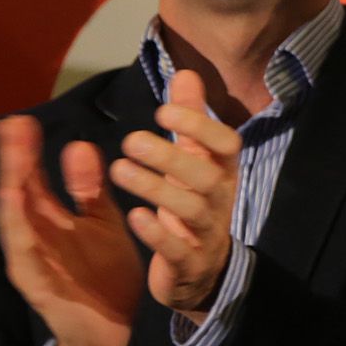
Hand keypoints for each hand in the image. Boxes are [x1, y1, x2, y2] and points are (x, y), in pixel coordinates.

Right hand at [0, 117, 141, 345]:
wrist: (115, 333)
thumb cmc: (105, 276)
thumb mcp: (103, 223)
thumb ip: (89, 190)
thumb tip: (78, 144)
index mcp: (51, 221)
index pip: (33, 179)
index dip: (27, 151)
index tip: (23, 119)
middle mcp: (36, 238)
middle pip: (18, 194)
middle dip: (14, 162)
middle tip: (12, 126)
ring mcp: (34, 263)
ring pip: (16, 222)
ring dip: (12, 191)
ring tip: (12, 160)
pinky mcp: (39, 287)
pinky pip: (26, 257)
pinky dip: (19, 232)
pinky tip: (17, 208)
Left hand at [111, 70, 242, 322]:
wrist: (202, 272)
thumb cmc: (193, 204)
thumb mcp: (194, 161)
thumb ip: (190, 120)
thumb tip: (186, 73)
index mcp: (222, 172)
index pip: (226, 143)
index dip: (200, 125)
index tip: (162, 110)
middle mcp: (219, 201)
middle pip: (208, 175)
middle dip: (172, 155)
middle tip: (130, 139)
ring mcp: (207, 234)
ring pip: (192, 210)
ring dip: (156, 187)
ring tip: (119, 168)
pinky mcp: (189, 265)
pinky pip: (178, 250)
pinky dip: (158, 234)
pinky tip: (134, 216)